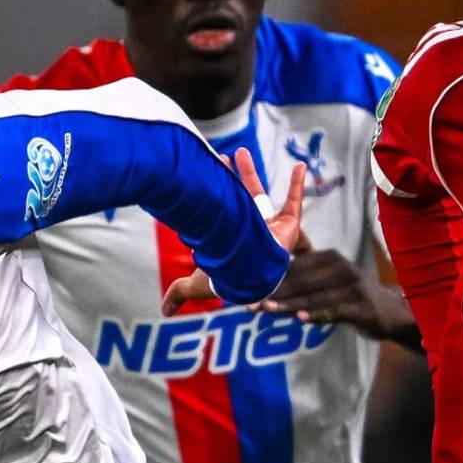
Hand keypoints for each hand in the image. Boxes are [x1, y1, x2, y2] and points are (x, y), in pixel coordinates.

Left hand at [160, 149, 305, 314]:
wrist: (249, 275)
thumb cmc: (225, 279)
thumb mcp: (196, 284)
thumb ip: (179, 293)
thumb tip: (163, 311)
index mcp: (233, 242)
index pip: (222, 218)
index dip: (215, 200)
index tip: (204, 180)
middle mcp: (251, 232)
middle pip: (239, 200)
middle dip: (232, 179)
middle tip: (222, 158)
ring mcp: (270, 229)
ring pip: (260, 195)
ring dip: (250, 173)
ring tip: (241, 151)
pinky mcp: (288, 227)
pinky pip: (296, 202)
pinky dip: (299, 184)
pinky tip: (300, 164)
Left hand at [259, 243, 418, 342]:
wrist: (390, 312)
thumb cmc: (352, 297)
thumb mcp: (330, 282)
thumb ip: (305, 281)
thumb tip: (270, 285)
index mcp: (330, 258)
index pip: (296, 268)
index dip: (273, 280)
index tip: (250, 291)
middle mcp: (342, 268)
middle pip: (302, 282)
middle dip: (276, 294)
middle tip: (252, 304)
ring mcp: (353, 287)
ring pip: (314, 297)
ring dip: (288, 305)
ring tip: (267, 310)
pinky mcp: (362, 307)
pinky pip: (334, 311)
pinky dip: (316, 315)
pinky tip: (300, 319)